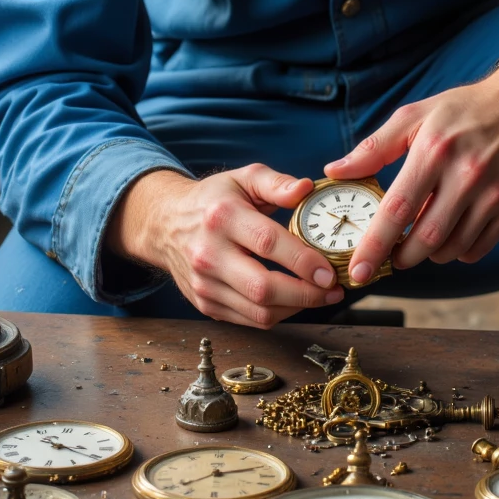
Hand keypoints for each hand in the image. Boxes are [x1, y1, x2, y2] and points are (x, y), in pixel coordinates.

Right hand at [108, 165, 344, 327]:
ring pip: (258, 312)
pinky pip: (249, 320)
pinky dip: (277, 315)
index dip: (302, 261)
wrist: (166, 224)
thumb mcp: (244, 178)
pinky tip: (294, 301)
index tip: (329, 271)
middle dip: (306, 295)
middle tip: (333, 290)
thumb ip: (277, 183)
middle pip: (263, 287)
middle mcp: (209, 254)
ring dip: (296, 309)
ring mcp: (205, 284)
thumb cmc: (214, 200)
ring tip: (320, 296)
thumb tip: (306, 188)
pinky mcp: (205, 304)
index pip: (267, 243)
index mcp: (222, 217)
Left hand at [323, 59, 498, 284]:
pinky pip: (478, 249)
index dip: (375, 244)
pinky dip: (457, 252)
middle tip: (391, 254)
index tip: (358, 269)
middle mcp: (466, 175)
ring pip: (451, 249)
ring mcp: (493, 195)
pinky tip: (449, 236)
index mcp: (435, 150)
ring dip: (428, 255)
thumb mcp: (416, 115)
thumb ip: (374, 147)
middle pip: (425, 238)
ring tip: (419, 241)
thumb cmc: (465, 108)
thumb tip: (335, 170)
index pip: (398, 208)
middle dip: (401, 256)